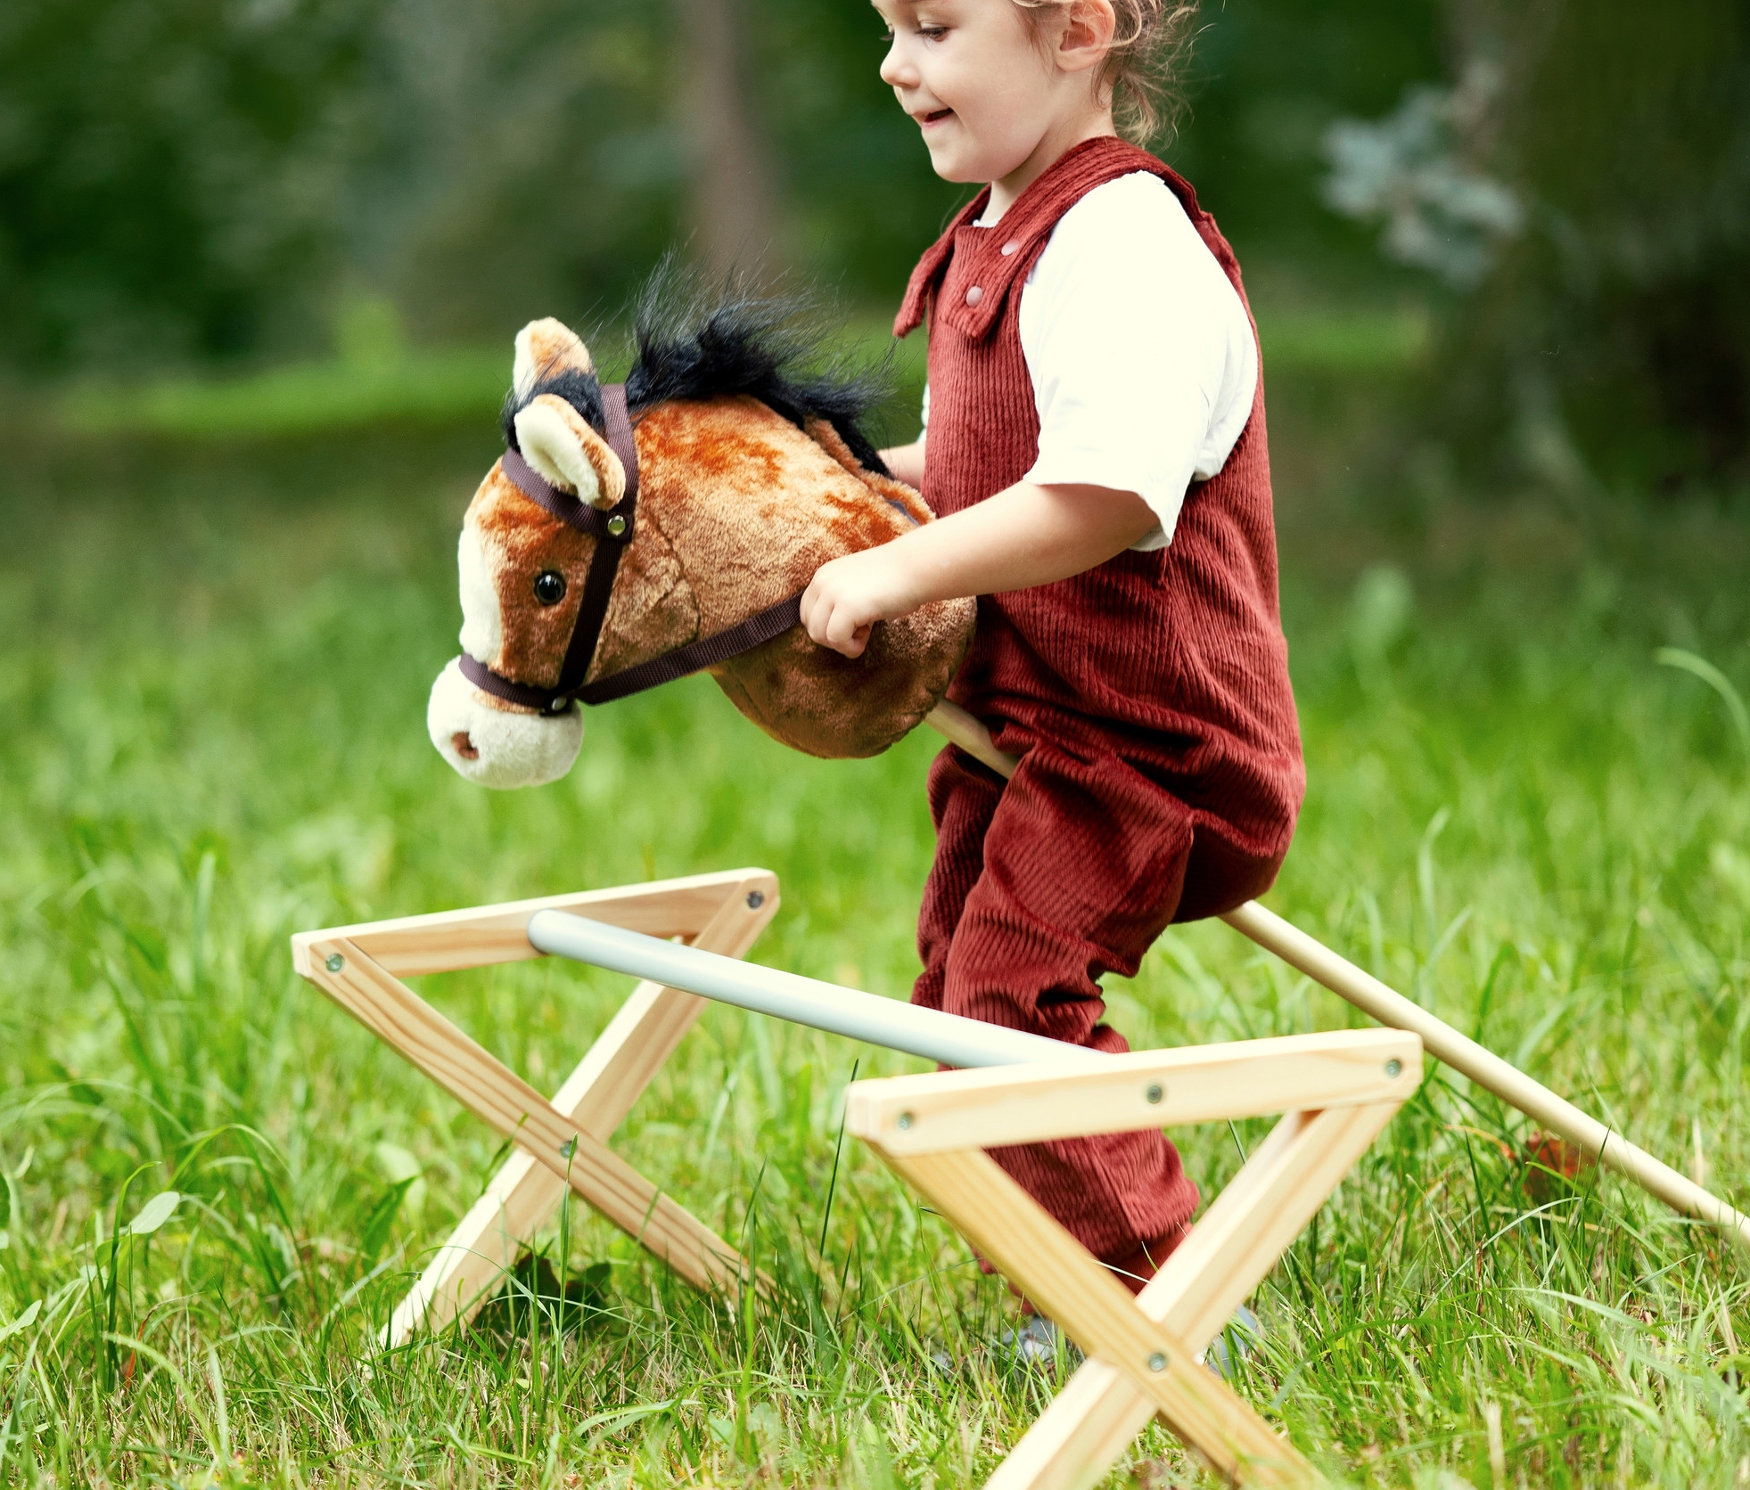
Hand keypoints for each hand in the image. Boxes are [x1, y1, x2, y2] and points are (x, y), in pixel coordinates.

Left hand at [801, 546, 918, 658]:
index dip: (828, 626)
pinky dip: (852, 646)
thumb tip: (828, 634)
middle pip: (811, 627)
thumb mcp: (856, 586)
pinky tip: (869, 633)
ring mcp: (832, 592)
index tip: (853, 622)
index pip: (807, 614)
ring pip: (820, 636)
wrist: (917, 568)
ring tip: (865, 630)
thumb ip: (839, 602)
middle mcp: (822, 581)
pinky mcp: (846, 606)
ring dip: (843, 643)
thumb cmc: (895, 581)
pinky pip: (836, 639)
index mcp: (823, 575)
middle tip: (860, 629)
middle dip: (834, 638)